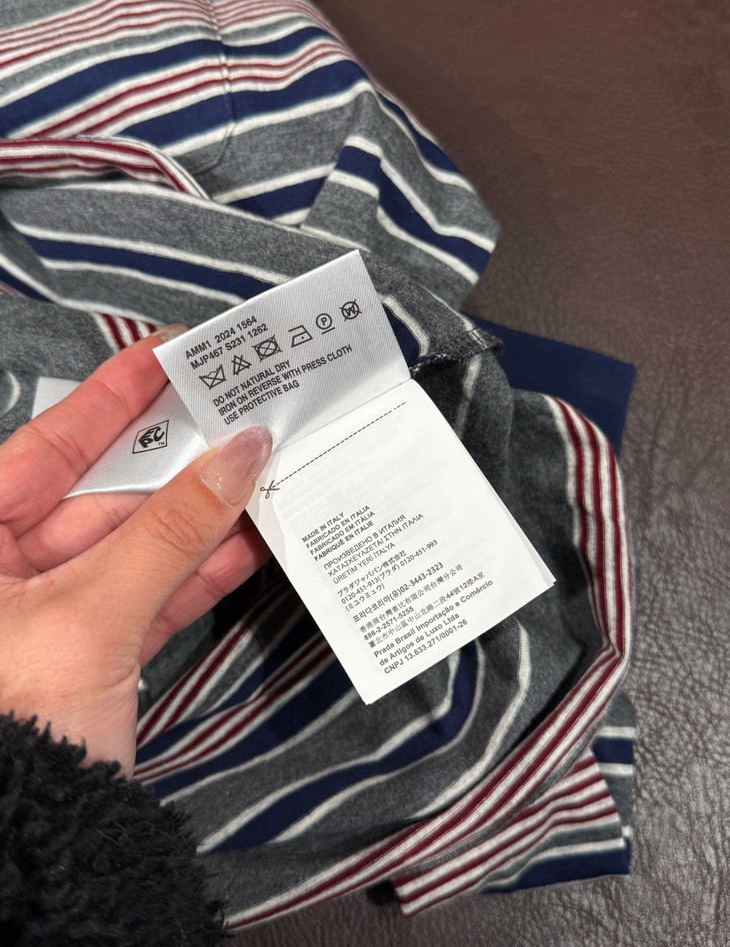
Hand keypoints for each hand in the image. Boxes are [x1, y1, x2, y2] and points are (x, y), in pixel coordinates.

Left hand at [0, 326, 271, 777]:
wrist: (31, 852)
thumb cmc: (12, 736)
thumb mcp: (89, 615)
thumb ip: (170, 531)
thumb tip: (236, 456)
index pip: (50, 442)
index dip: (115, 394)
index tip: (172, 352)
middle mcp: (5, 569)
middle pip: (104, 490)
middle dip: (178, 457)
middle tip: (236, 412)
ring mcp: (54, 610)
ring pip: (139, 541)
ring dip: (203, 513)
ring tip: (261, 470)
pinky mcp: (96, 650)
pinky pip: (155, 591)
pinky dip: (202, 569)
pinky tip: (249, 538)